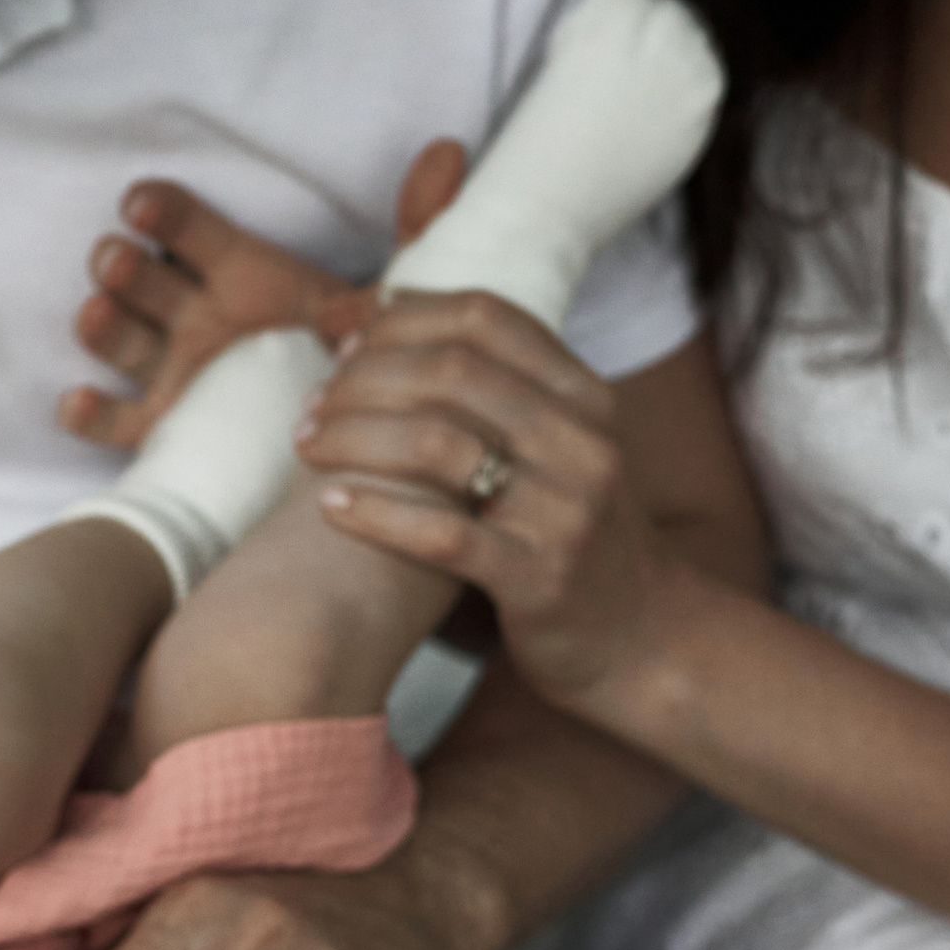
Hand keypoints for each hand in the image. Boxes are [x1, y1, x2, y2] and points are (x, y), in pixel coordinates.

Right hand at [60, 138, 470, 452]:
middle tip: (118, 261)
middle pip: (143, 279)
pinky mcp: (157, 431)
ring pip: (121, 340)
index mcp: (235, 277)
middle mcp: (190, 318)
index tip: (144, 202)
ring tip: (98, 314)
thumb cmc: (334, 358)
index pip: (189, 227)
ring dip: (104, 326)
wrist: (320, 452)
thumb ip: (414, 228)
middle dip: (123, 268)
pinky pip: (114, 424)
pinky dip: (91, 413)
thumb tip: (452, 151)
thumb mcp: (374, 296)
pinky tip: (80, 402)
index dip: (165, 213)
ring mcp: (168, 373)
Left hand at [296, 291, 677, 713]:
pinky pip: (441, 535)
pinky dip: (374, 512)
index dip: (405, 320)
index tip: (349, 344)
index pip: (485, 318)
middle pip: (452, 371)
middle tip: (312, 403)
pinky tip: (327, 504)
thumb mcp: (558, 445)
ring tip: (306, 444)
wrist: (643, 639)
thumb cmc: (571, 533)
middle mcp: (583, 442)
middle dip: (365, 378)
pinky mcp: (538, 578)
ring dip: (354, 436)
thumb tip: (388, 309)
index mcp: (586, 397)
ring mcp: (564, 510)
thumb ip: (495, 387)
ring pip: (438, 444)